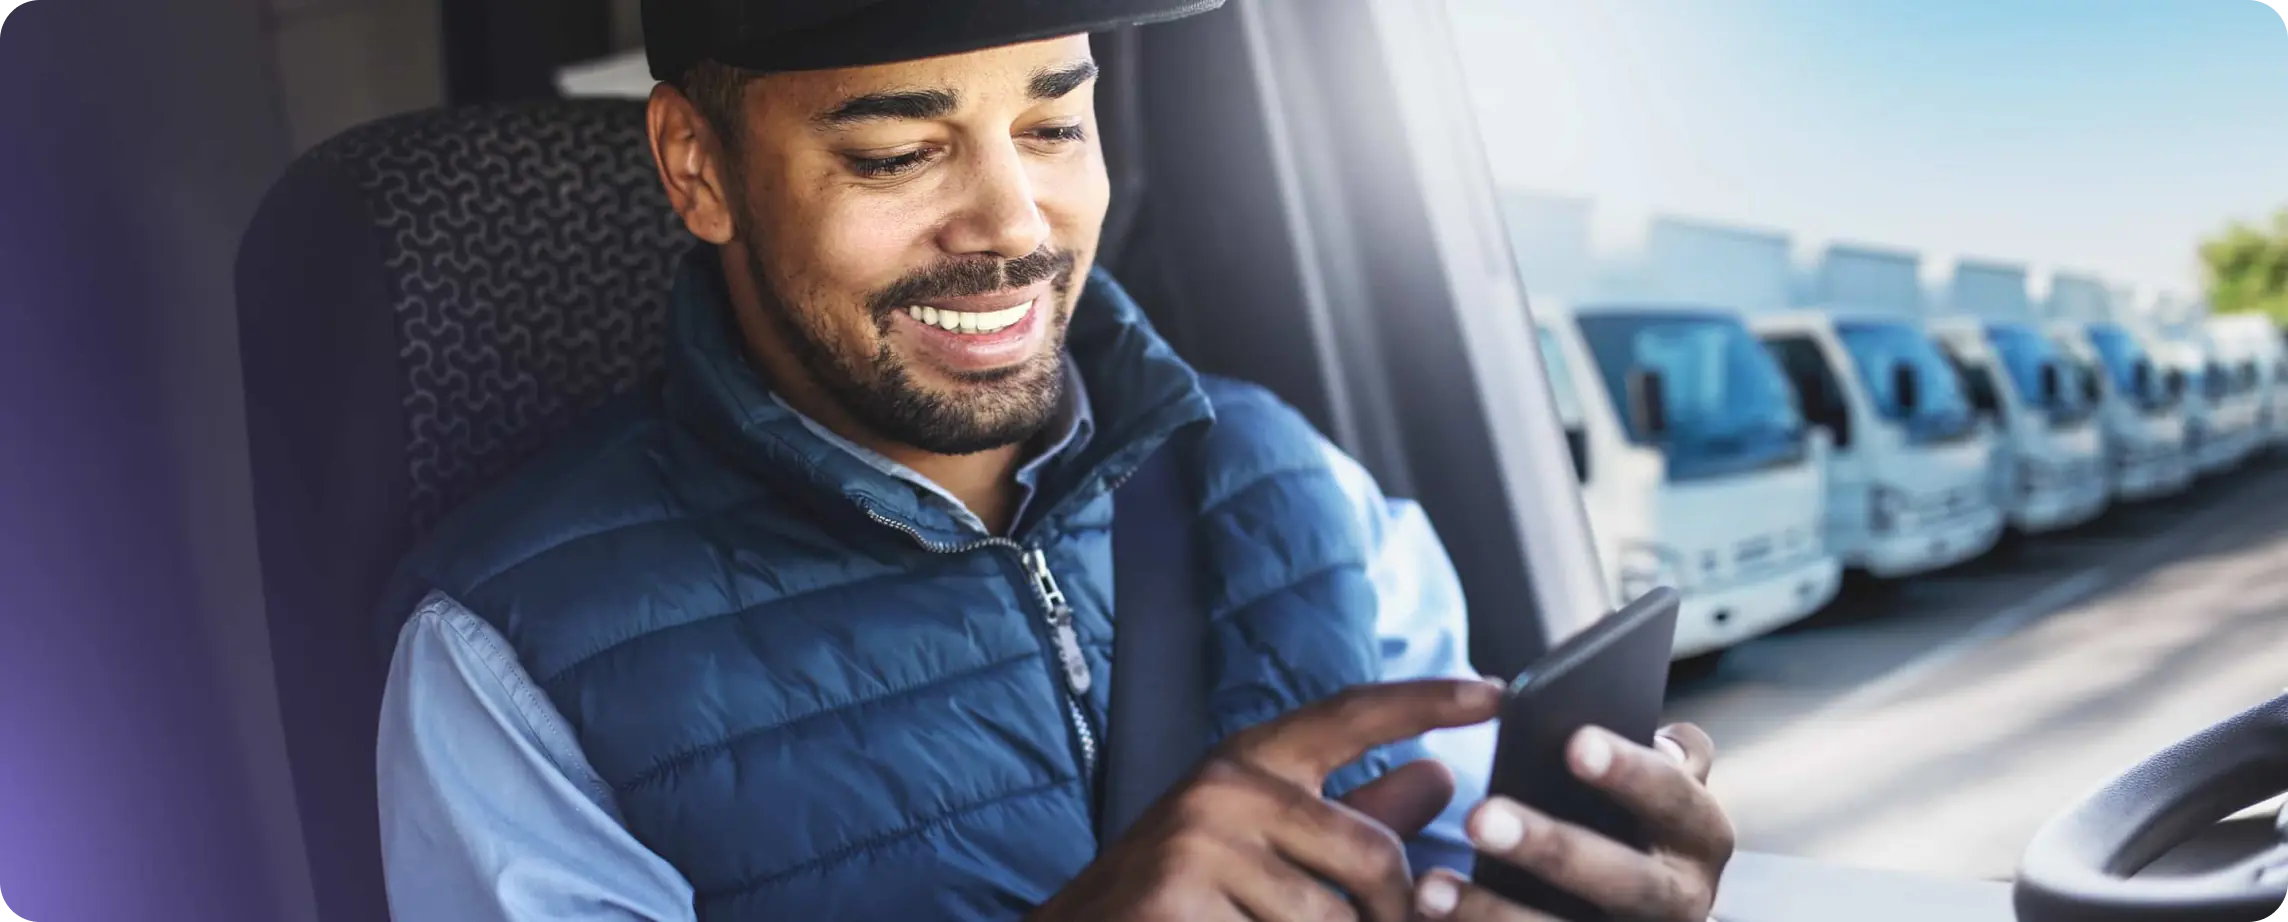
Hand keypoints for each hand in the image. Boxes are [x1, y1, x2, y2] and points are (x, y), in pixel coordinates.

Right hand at [1030, 678, 1507, 921]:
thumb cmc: (1174, 900)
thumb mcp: (1257, 844)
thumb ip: (1351, 814)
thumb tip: (1439, 776)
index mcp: (1246, 761)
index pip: (1351, 714)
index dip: (1427, 699)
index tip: (1498, 693)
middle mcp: (1223, 786)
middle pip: (1375, 856)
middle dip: (1390, 915)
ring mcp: (1199, 844)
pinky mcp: (1181, 901)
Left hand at [1416, 723, 1733, 920]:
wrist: (1634, 911)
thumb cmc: (1632, 822)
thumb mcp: (1656, 790)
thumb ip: (1655, 757)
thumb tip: (1625, 727)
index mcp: (1699, 835)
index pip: (1674, 798)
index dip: (1631, 772)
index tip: (1574, 743)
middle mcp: (1684, 899)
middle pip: (1624, 879)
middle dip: (1553, 850)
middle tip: (1480, 819)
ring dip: (1497, 912)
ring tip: (1431, 889)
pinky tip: (1428, 918)